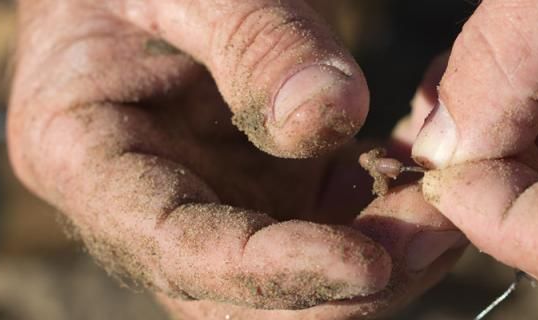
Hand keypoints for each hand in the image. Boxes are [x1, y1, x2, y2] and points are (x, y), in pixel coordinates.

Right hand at [8, 0, 464, 317]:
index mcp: (91, 160)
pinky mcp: (264, 193)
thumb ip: (253, 42)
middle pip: (244, 295)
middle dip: (345, 285)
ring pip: (295, 280)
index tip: (370, 264)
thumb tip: (329, 121)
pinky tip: (423, 182)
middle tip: (438, 234)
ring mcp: (213, 205)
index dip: (275, 273)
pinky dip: (383, 221)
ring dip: (378, 259)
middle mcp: (150, 207)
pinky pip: (327, 231)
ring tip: (446, 211)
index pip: (181, 248)